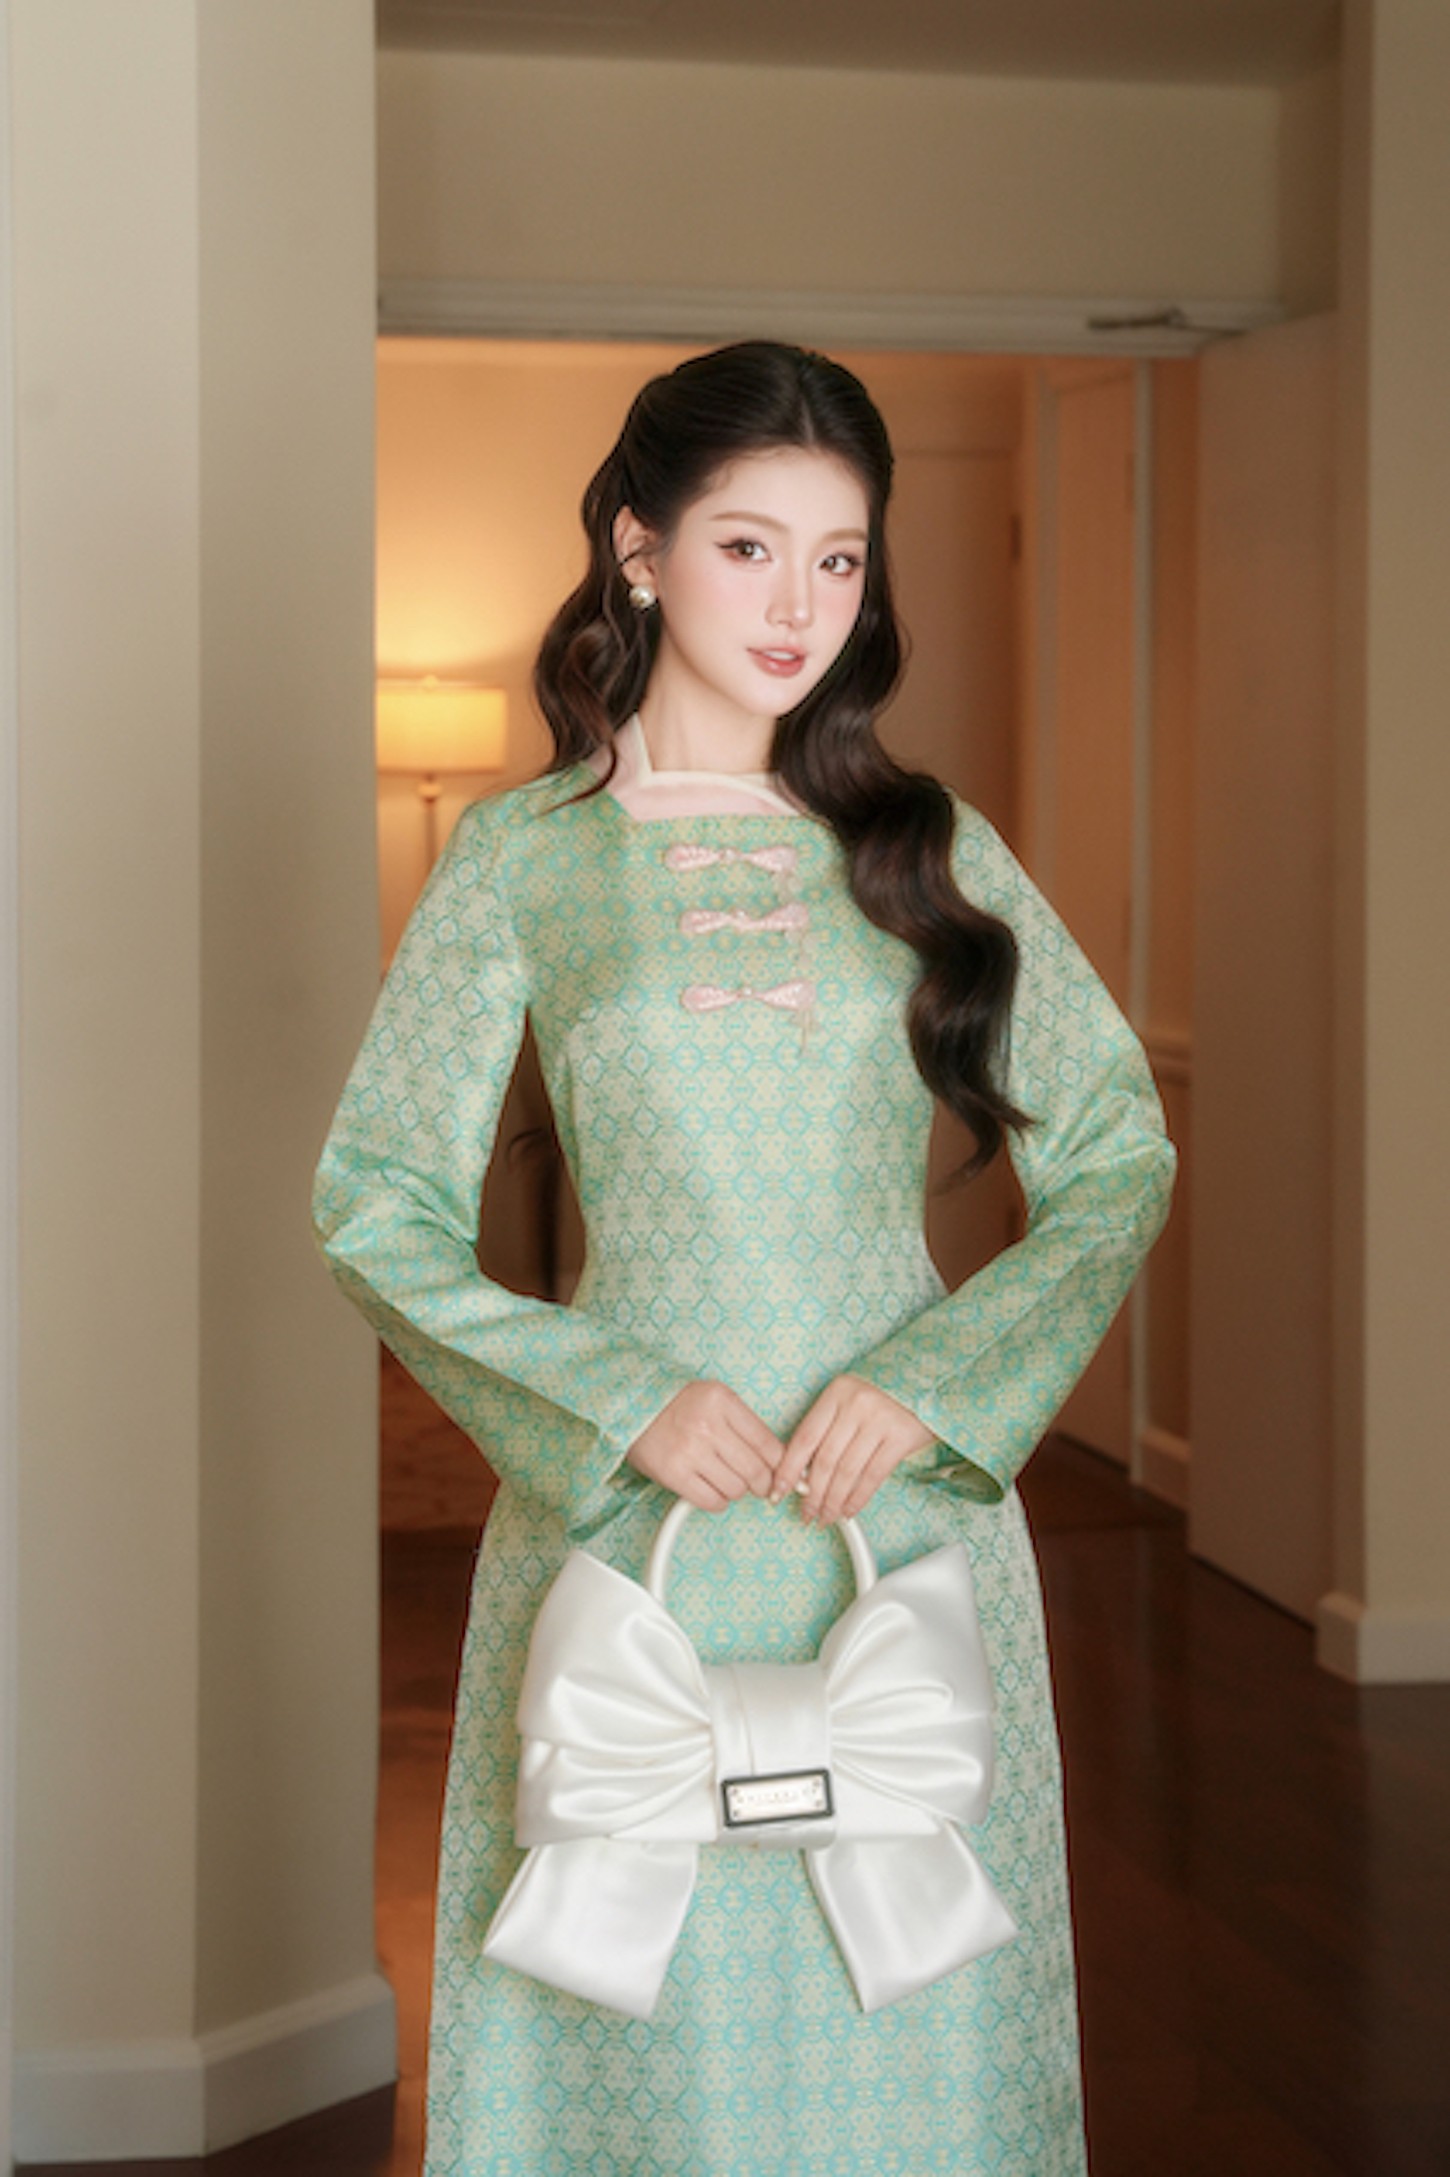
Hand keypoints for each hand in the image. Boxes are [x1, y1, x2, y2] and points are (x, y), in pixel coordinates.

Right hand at [626, 1380, 783, 1511]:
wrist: (630, 1408)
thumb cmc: (677, 1405)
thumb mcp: (715, 1400)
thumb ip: (746, 1426)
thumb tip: (781, 1461)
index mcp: (723, 1401)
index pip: (768, 1443)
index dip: (782, 1466)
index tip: (784, 1475)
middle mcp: (708, 1425)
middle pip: (756, 1470)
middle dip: (763, 1484)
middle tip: (759, 1485)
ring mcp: (690, 1450)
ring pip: (736, 1489)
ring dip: (736, 1491)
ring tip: (725, 1479)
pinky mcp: (673, 1473)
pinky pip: (712, 1501)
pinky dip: (717, 1501)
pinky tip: (711, 1489)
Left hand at [772, 1374, 933, 1524]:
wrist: (927, 1380)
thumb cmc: (883, 1393)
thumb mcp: (849, 1398)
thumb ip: (828, 1427)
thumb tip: (803, 1472)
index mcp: (836, 1392)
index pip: (804, 1438)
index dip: (788, 1469)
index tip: (778, 1491)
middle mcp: (856, 1404)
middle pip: (825, 1459)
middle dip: (812, 1494)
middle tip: (806, 1513)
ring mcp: (880, 1420)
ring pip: (848, 1472)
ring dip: (833, 1501)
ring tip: (826, 1516)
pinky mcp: (902, 1437)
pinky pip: (873, 1476)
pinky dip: (858, 1498)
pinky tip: (849, 1509)